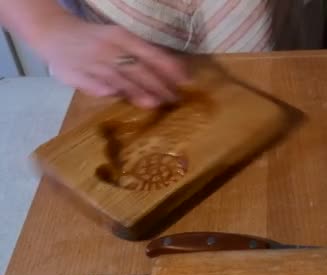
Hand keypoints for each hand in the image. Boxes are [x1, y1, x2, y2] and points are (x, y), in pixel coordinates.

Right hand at [34, 16, 189, 107]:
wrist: (54, 33)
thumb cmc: (96, 40)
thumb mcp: (120, 40)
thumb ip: (141, 55)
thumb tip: (171, 72)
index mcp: (121, 37)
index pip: (150, 53)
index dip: (169, 68)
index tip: (186, 80)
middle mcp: (108, 48)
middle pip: (138, 69)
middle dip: (158, 85)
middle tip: (175, 99)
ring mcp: (92, 62)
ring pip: (119, 80)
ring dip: (139, 92)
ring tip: (156, 103)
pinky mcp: (77, 75)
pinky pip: (96, 86)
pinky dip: (109, 92)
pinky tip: (123, 100)